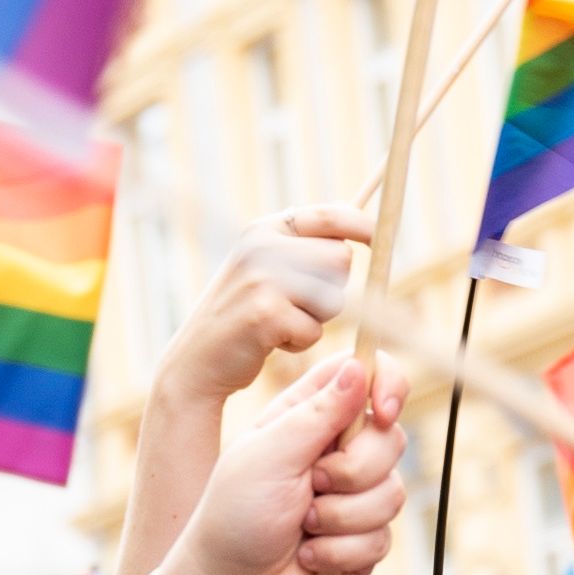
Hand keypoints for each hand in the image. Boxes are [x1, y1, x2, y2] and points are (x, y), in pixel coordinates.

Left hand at [153, 356, 401, 574]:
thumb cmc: (236, 514)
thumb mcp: (269, 454)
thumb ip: (318, 412)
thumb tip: (360, 366)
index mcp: (310, 416)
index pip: (368, 377)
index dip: (388, 387)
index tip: (383, 411)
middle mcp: (337, 452)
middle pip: (391, 439)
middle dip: (354, 470)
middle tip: (311, 485)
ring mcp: (354, 497)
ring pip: (392, 493)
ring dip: (341, 518)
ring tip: (302, 527)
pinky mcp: (363, 540)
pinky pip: (381, 537)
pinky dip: (340, 551)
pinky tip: (309, 558)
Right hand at [160, 206, 367, 406]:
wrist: (196, 358)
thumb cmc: (244, 315)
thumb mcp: (266, 268)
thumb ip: (304, 248)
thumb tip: (364, 227)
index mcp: (264, 229)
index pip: (331, 215)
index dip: (362, 227)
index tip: (377, 239)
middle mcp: (262, 247)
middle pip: (340, 259)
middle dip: (332, 288)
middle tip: (300, 305)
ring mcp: (262, 278)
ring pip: (332, 297)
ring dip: (316, 319)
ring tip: (281, 323)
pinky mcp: (265, 313)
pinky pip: (314, 330)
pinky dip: (300, 342)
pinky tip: (271, 342)